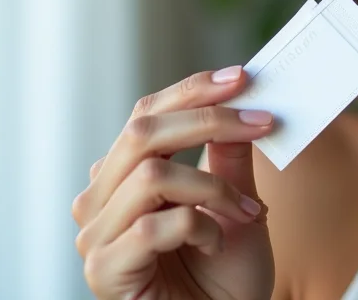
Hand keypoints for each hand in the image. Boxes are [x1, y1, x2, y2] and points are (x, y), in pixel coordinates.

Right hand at [72, 67, 276, 299]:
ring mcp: (96, 237)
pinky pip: (153, 226)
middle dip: (209, 120)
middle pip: (143, 133)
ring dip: (211, 187)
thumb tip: (240, 100)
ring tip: (245, 214)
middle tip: (262, 124)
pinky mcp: (104, 270)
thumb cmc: (224, 280)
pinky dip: (199, 227)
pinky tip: (216, 245)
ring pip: (150, 174)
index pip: (146, 115)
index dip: (192, 91)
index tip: (242, 77)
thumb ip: (229, 158)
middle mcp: (99, 202)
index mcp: (123, 178)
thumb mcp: (237, 206)